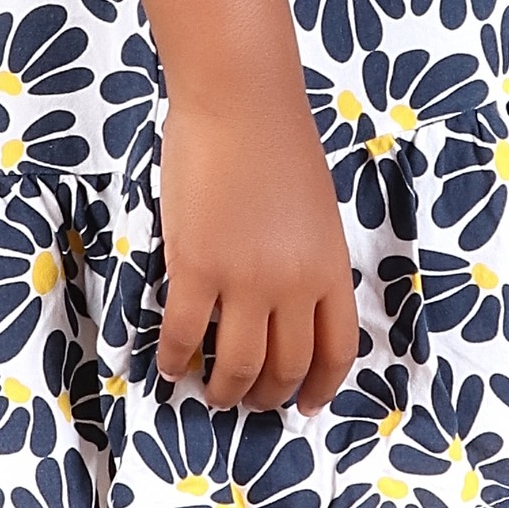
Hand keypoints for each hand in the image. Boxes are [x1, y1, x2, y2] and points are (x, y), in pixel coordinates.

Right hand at [155, 95, 361, 413]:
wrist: (241, 102)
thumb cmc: (278, 143)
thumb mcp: (317, 213)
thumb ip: (308, 261)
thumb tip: (289, 303)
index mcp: (330, 267)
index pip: (338, 350)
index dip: (322, 387)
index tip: (308, 405)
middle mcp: (294, 284)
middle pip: (286, 366)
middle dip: (267, 395)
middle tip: (248, 401)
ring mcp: (245, 279)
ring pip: (237, 365)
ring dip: (223, 389)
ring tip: (211, 394)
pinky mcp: (196, 267)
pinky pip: (183, 333)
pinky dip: (175, 359)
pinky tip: (170, 365)